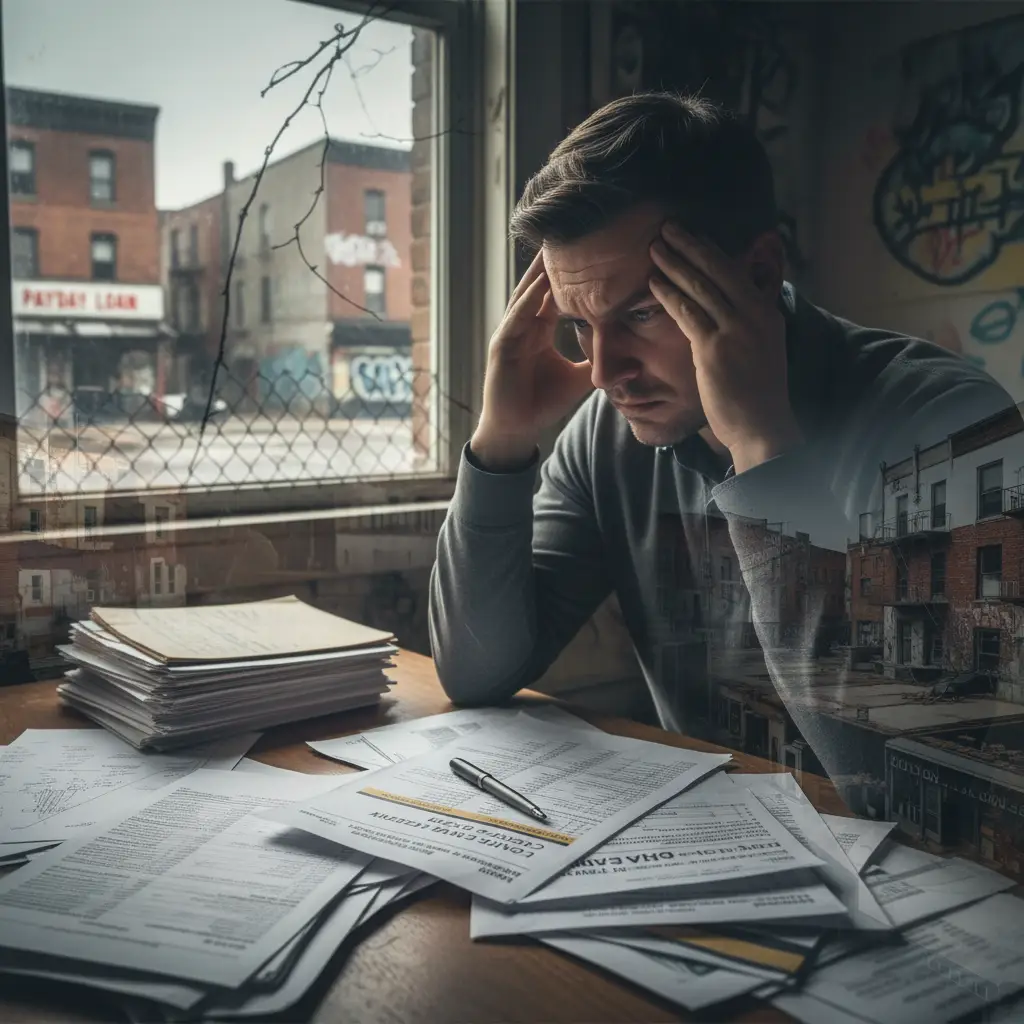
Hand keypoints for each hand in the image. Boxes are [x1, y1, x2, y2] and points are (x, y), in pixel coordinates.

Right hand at [472, 251, 593, 468]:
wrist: (517, 429)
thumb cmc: (542, 403)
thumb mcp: (579, 379)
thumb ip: (598, 364)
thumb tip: (631, 361)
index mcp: (539, 330)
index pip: (555, 293)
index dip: (569, 273)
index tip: (590, 251)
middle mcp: (522, 326)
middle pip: (538, 285)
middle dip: (551, 261)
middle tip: (569, 231)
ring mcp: (510, 334)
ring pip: (525, 295)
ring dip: (539, 272)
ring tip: (553, 246)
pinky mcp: (501, 348)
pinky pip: (516, 318)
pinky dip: (528, 301)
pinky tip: (540, 284)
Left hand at [649, 223, 801, 473]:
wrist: (762, 427)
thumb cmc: (757, 394)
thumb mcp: (762, 349)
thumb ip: (749, 322)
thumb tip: (732, 306)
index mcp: (768, 312)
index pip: (739, 270)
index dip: (713, 250)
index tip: (693, 234)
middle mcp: (755, 315)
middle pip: (719, 269)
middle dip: (691, 245)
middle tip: (667, 227)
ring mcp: (736, 330)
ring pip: (701, 286)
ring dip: (675, 263)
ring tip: (655, 247)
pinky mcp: (716, 349)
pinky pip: (688, 313)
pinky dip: (669, 294)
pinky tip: (653, 283)